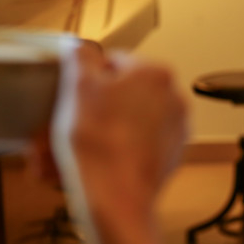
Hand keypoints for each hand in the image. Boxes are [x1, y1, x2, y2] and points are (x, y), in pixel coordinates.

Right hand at [52, 43, 188, 217]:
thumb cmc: (101, 143)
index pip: (114, 62)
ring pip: (128, 121)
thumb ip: (81, 57)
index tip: (74, 96)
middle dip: (90, 110)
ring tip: (75, 149)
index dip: (87, 80)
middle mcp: (174, 96)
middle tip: (66, 127)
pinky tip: (96, 160)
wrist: (118, 196)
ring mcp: (177, 126)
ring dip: (100, 131)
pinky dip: (117, 148)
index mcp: (157, 72)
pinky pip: (139, 143)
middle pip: (122, 95)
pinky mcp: (172, 152)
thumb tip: (81, 48)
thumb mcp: (79, 87)